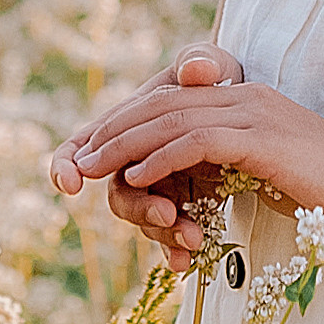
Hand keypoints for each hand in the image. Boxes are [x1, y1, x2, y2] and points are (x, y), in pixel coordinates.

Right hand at [51, 45, 242, 254]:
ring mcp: (162, 187)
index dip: (66, 164)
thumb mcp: (218, 65)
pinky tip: (187, 261)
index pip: (85, 145)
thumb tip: (195, 68)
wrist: (257, 112)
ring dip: (164, 232)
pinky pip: (172, 235)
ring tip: (196, 239)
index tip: (71, 184)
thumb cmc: (224, 79)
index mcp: (134, 123)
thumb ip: (202, 61)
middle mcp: (140, 159)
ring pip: (146, 218)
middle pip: (119, 192)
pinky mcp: (186, 207)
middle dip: (137, 207)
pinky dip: (176, 250)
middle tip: (167, 213)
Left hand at [57, 64, 323, 256]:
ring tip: (92, 167)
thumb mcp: (272, 171)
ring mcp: (254, 113)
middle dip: (116, 127)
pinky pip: (197, 141)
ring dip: (125, 143)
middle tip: (79, 153)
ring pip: (172, 119)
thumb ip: (234, 167)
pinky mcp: (262, 138)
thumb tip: (196, 188)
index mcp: (246, 100)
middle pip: (163, 102)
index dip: (131, 119)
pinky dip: (161, 158)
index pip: (174, 99)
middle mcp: (245, 96)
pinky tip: (137, 177)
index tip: (99, 145)